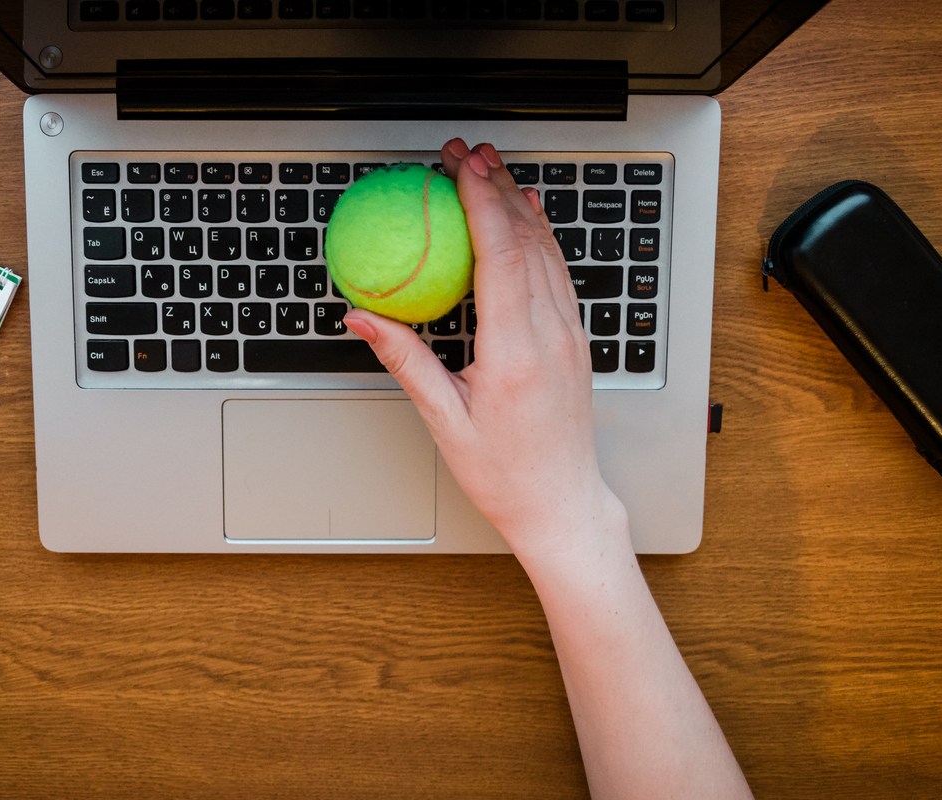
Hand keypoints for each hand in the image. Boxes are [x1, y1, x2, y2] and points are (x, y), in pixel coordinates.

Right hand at [343, 140, 627, 564]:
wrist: (562, 504)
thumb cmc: (506, 474)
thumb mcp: (444, 419)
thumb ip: (405, 360)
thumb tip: (365, 316)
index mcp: (517, 353)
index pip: (503, 258)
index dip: (482, 203)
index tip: (461, 167)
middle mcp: (551, 336)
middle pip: (527, 241)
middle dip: (495, 187)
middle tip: (464, 152)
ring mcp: (569, 335)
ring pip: (548, 252)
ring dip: (518, 204)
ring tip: (489, 169)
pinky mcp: (575, 340)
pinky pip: (557, 273)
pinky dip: (538, 236)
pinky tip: (527, 216)